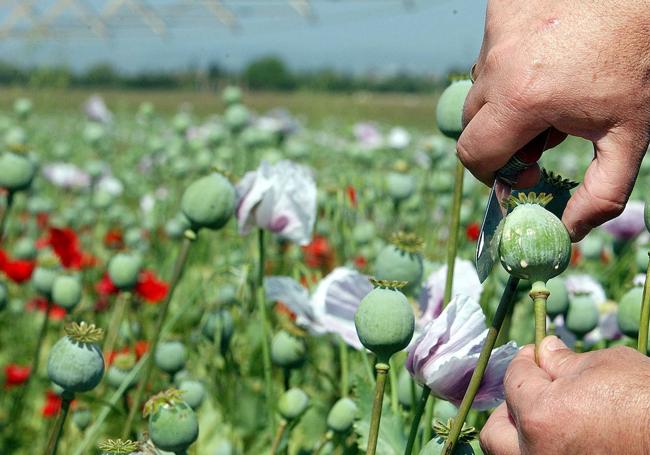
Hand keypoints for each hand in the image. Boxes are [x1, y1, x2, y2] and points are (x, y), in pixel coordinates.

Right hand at [459, 0, 649, 240]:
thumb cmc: (640, 63)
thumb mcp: (631, 133)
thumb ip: (602, 191)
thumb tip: (571, 231)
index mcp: (522, 102)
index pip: (473, 154)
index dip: (490, 172)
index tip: (517, 172)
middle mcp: (498, 66)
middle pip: (470, 122)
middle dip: (499, 137)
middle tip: (540, 133)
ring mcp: (496, 33)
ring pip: (481, 85)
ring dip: (505, 98)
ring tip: (550, 89)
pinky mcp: (500, 9)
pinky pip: (491, 50)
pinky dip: (512, 62)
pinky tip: (546, 54)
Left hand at [480, 336, 649, 453]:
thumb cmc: (646, 401)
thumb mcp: (606, 366)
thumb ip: (562, 360)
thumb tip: (545, 350)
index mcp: (540, 416)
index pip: (513, 380)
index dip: (525, 361)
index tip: (535, 354)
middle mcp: (536, 452)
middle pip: (495, 432)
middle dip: (508, 407)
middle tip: (531, 392)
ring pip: (511, 454)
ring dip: (520, 434)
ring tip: (547, 416)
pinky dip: (543, 447)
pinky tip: (567, 433)